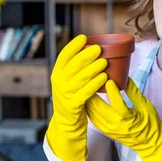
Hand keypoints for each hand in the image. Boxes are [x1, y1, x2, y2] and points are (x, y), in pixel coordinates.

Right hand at [45, 34, 107, 160]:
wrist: (67, 123)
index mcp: (57, 74)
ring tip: (104, 62)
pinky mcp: (73, 105)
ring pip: (81, 78)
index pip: (63, 56)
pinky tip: (104, 77)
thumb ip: (75, 68)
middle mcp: (58, 83)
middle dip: (86, 55)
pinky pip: (86, 92)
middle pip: (73, 65)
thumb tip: (91, 47)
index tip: (84, 37)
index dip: (73, 46)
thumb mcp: (69, 81)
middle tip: (99, 49)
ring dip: (94, 68)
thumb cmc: (72, 97)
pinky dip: (95, 83)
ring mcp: (64, 94)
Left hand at [86, 79, 161, 160]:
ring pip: (93, 113)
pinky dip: (89, 108)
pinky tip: (88, 99)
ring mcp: (109, 130)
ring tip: (87, 87)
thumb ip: (134, 92)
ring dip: (89, 100)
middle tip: (92, 79)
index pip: (118, 103)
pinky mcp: (105, 132)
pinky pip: (93, 119)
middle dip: (94, 93)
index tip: (109, 80)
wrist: (150, 145)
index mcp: (128, 119)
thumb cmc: (151, 125)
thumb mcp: (146, 106)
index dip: (112, 91)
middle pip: (99, 108)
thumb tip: (125, 77)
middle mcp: (116, 125)